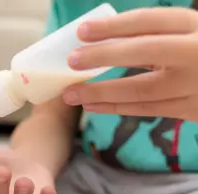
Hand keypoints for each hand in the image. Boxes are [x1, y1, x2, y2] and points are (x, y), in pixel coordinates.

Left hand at [62, 7, 197, 120]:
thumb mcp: (188, 34)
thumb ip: (157, 35)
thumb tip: (103, 40)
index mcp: (196, 27)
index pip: (150, 20)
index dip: (114, 25)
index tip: (82, 30)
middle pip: (145, 52)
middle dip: (104, 56)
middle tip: (71, 60)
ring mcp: (197, 85)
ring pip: (142, 90)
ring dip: (102, 92)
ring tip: (70, 93)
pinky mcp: (194, 109)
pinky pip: (148, 110)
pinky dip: (116, 108)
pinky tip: (92, 105)